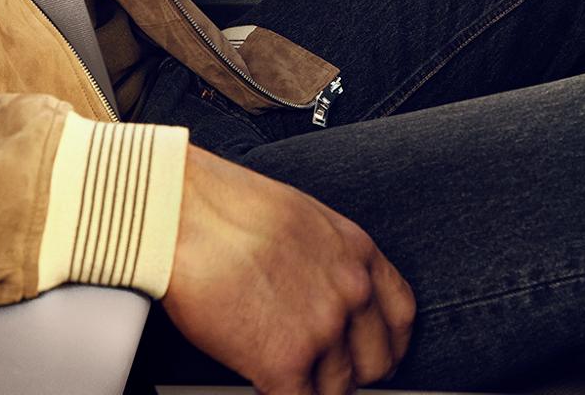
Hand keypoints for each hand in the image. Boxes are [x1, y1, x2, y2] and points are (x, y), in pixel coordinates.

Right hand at [162, 146, 414, 393]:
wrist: (184, 214)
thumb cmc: (226, 208)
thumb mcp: (305, 219)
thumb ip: (328, 260)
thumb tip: (323, 291)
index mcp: (359, 254)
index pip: (400, 316)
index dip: (388, 344)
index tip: (377, 355)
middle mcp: (351, 293)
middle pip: (377, 361)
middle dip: (352, 372)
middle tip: (325, 373)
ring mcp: (322, 330)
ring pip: (337, 389)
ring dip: (313, 387)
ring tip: (287, 376)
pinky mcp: (284, 362)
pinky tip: (266, 384)